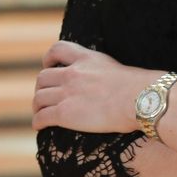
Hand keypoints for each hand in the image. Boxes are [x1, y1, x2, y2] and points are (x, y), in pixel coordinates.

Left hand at [31, 40, 152, 133]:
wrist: (138, 100)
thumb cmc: (138, 89)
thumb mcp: (116, 69)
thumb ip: (102, 72)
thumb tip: (106, 82)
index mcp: (86, 58)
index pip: (58, 49)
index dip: (48, 58)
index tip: (48, 65)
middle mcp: (72, 73)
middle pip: (43, 77)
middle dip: (41, 87)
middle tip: (45, 96)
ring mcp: (67, 93)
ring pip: (39, 97)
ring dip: (37, 106)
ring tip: (41, 113)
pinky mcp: (65, 113)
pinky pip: (43, 117)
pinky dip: (38, 122)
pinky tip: (39, 127)